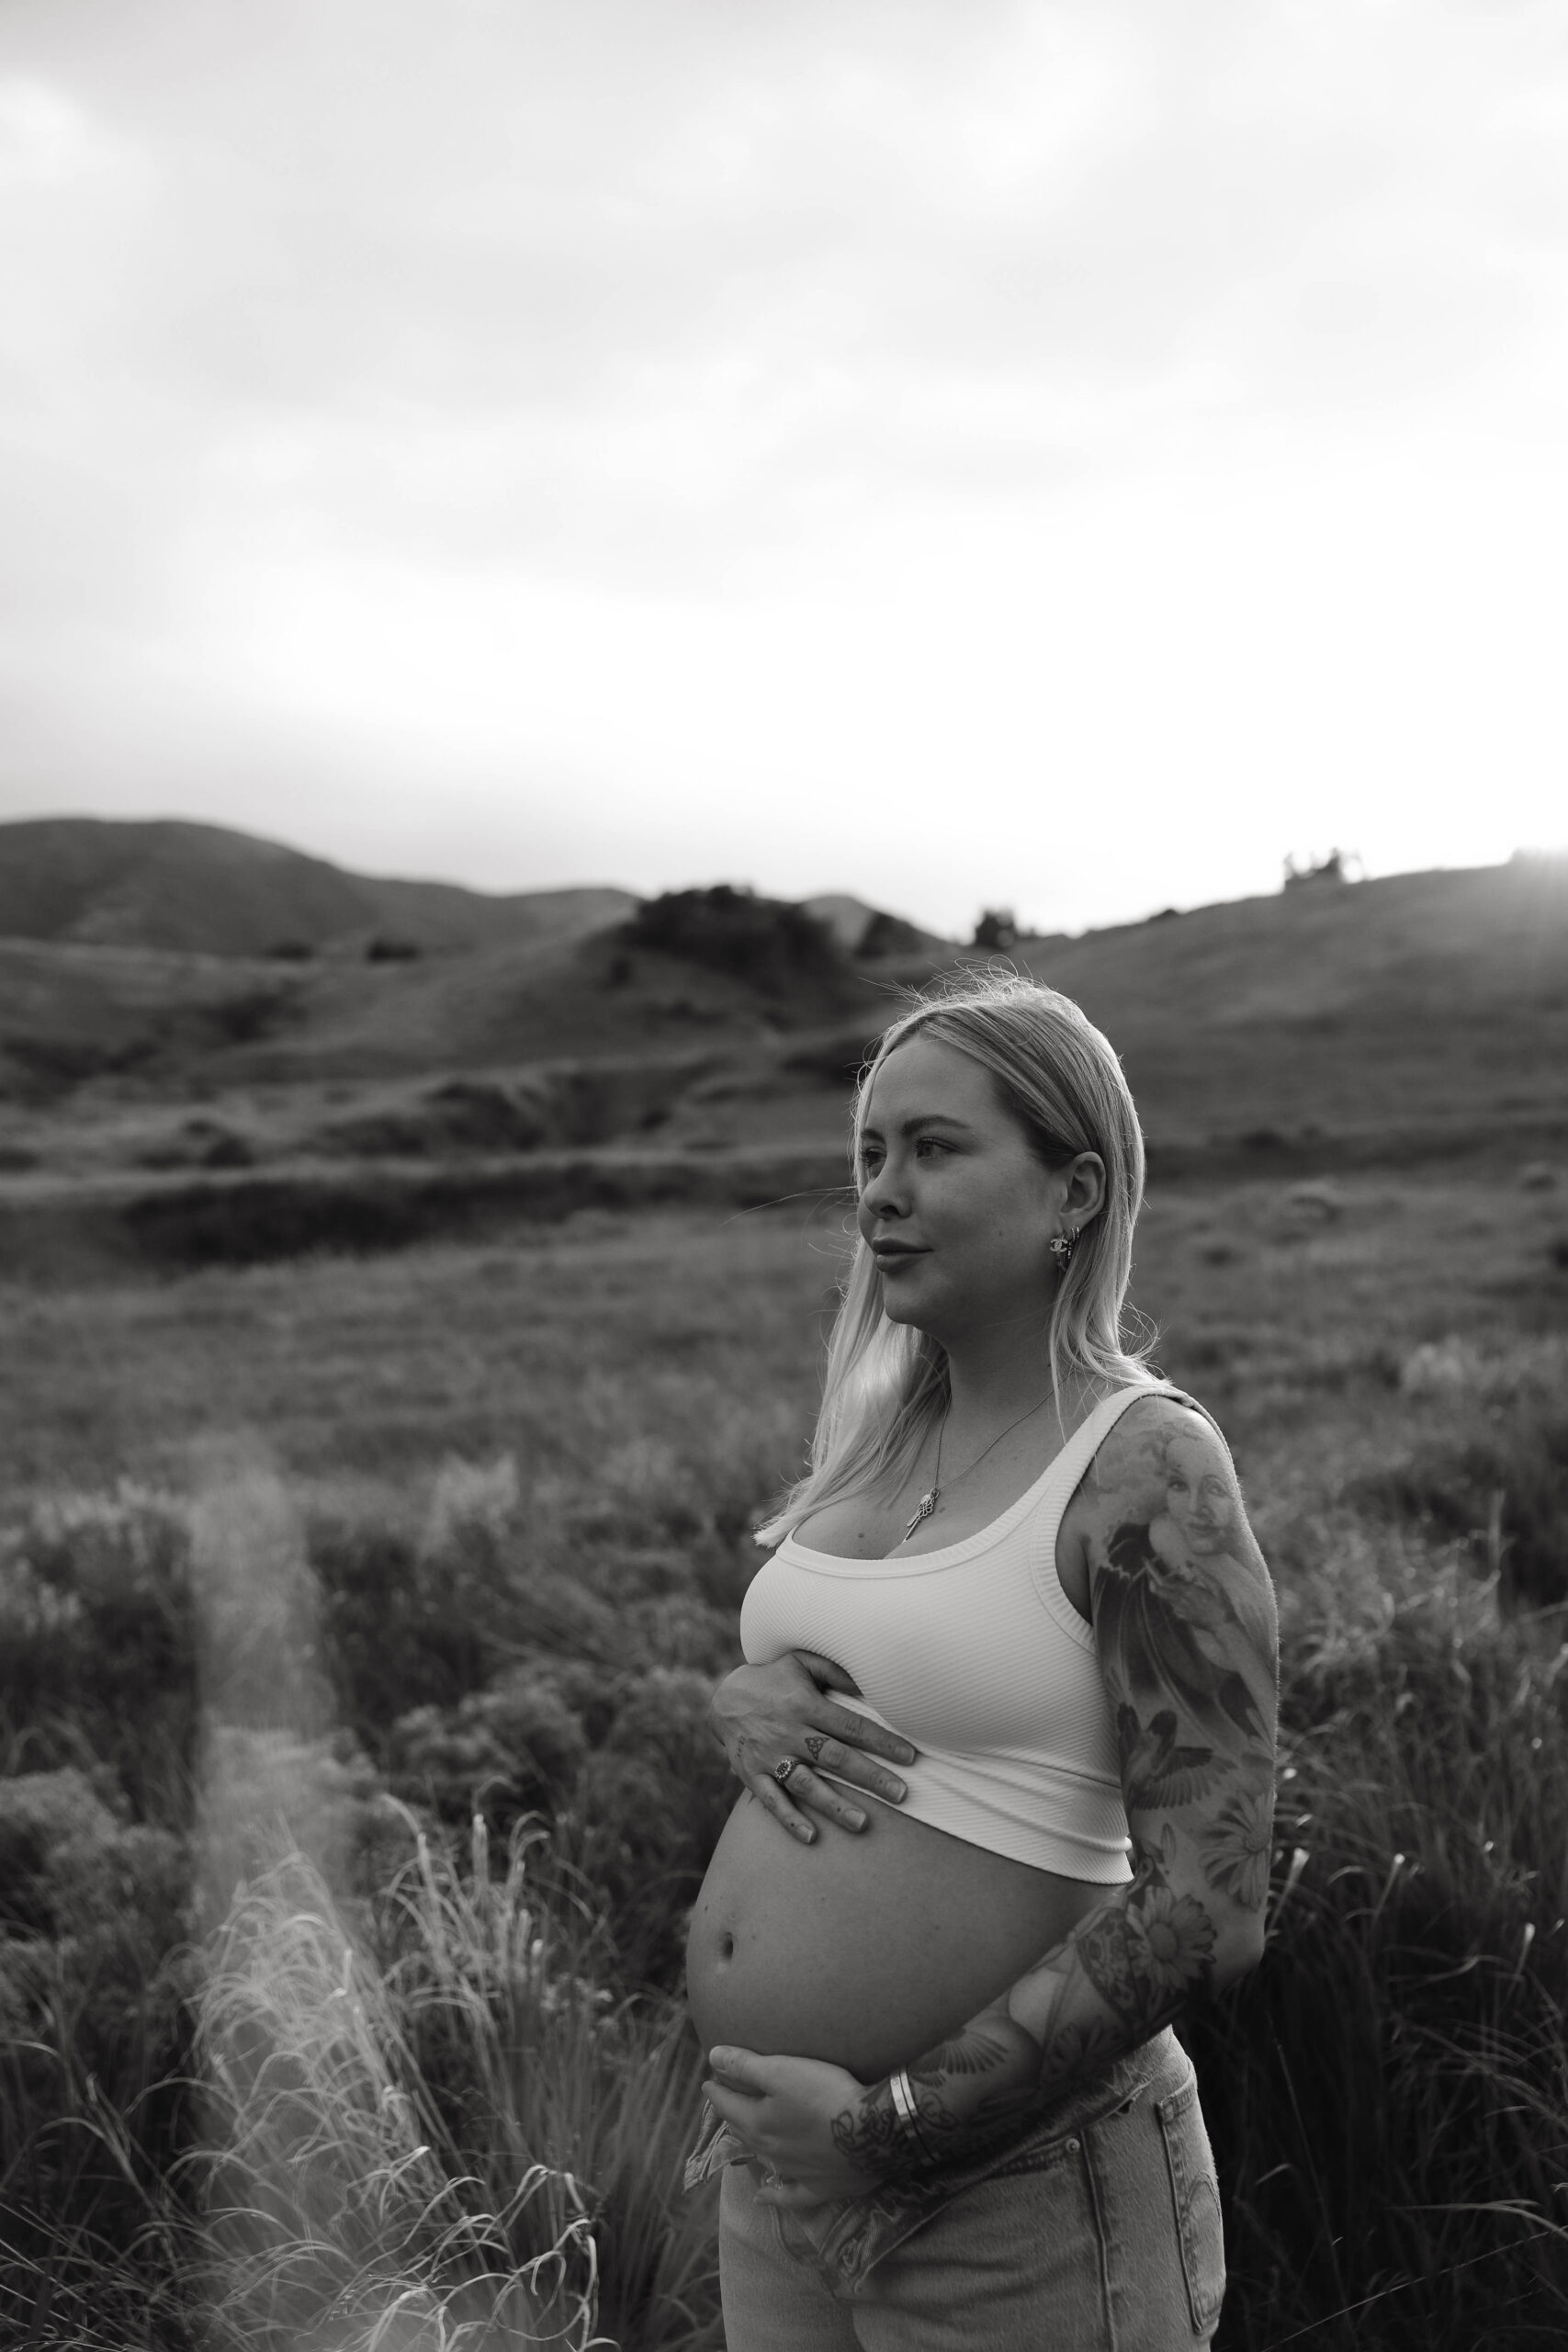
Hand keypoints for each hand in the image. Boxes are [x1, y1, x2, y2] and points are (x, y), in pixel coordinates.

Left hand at [703, 2046, 883, 2204]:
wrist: (870, 2132)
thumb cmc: (825, 2094)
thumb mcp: (782, 2070)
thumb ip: (746, 2065)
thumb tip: (713, 2057)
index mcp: (758, 2123)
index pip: (728, 2105)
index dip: (717, 2091)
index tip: (709, 2082)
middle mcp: (770, 2151)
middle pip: (743, 2131)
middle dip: (732, 2114)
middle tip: (726, 2102)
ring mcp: (794, 2173)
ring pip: (762, 2158)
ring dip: (750, 2144)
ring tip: (744, 2133)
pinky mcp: (819, 2188)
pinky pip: (788, 2196)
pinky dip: (773, 2196)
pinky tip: (763, 2196)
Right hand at [708, 1650, 915, 1842]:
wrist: (723, 1697)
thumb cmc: (774, 1679)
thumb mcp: (802, 1662)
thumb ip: (836, 1672)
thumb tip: (871, 1683)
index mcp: (805, 1705)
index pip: (850, 1725)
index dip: (881, 1741)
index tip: (910, 1756)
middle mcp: (789, 1732)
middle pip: (835, 1757)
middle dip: (870, 1776)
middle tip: (900, 1794)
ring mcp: (769, 1756)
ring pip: (806, 1784)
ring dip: (834, 1805)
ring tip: (862, 1823)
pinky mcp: (752, 1774)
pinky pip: (771, 1800)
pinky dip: (790, 1819)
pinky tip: (812, 1837)